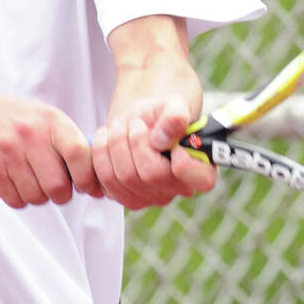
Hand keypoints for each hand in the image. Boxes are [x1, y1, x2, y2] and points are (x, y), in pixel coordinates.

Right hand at [0, 91, 101, 207]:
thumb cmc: (13, 120)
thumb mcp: (44, 118)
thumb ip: (69, 143)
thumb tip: (99, 183)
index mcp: (50, 120)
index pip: (80, 154)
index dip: (88, 178)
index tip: (85, 186)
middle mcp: (30, 135)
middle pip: (58, 187)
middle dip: (60, 194)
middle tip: (55, 187)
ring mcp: (7, 152)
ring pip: (36, 197)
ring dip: (37, 196)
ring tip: (31, 181)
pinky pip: (14, 200)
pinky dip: (18, 198)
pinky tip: (14, 182)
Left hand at [91, 95, 217, 209]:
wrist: (138, 120)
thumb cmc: (160, 114)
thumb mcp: (172, 104)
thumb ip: (175, 116)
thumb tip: (162, 139)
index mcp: (201, 170)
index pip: (201, 181)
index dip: (183, 161)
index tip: (166, 137)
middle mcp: (178, 190)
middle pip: (151, 175)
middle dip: (136, 140)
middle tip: (135, 122)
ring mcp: (151, 198)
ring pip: (125, 177)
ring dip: (116, 143)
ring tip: (121, 126)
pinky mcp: (125, 197)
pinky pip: (105, 180)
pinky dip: (102, 153)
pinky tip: (107, 137)